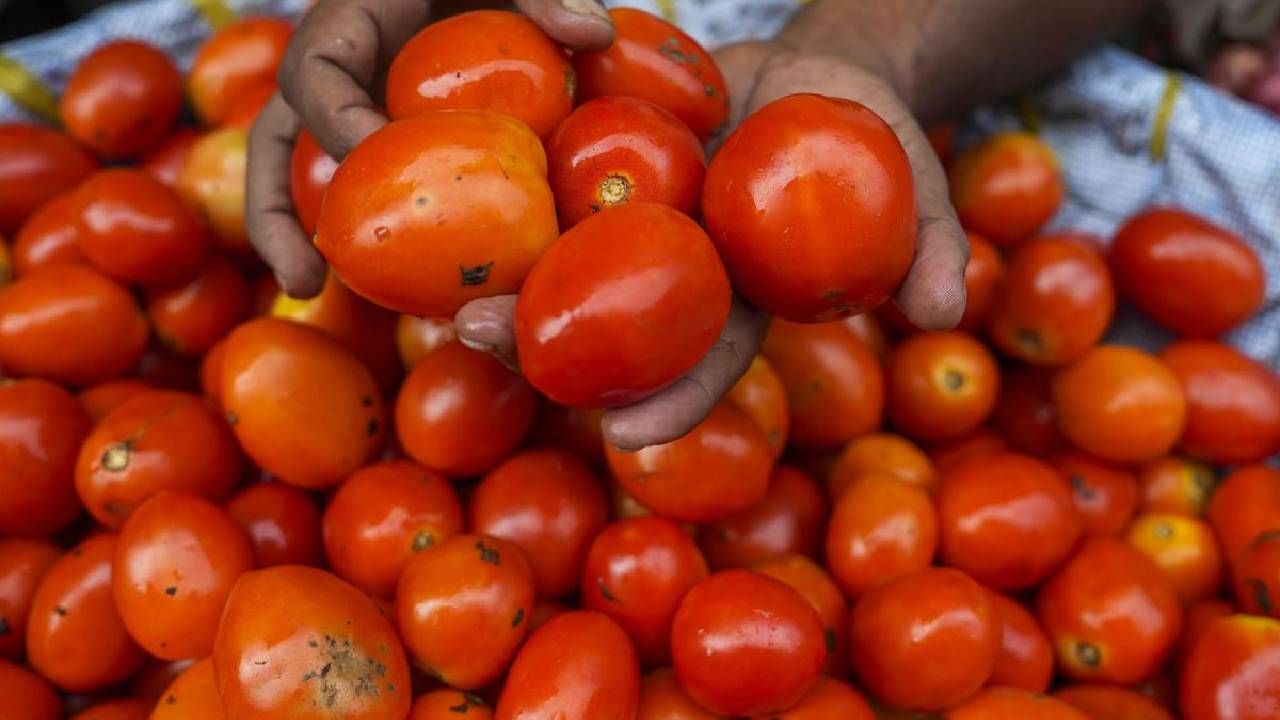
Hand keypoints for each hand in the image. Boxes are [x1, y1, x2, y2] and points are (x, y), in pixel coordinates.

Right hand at [245, 0, 613, 296]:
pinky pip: (365, 191)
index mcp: (351, 22)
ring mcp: (352, 110)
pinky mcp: (379, 141)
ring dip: (297, 237)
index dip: (334, 118)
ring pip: (298, 176)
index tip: (374, 155)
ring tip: (307, 293)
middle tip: (302, 276)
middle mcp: (337, 74)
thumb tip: (594, 36)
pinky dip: (371, 238)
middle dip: (276, 212)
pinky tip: (399, 292)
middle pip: (275, 142)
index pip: (317, 71)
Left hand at [457, 42, 968, 451]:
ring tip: (439, 292)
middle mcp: (676, 274)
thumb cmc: (874, 133)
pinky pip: (549, 180)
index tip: (626, 435)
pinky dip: (500, 193)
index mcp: (741, 297)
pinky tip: (440, 194)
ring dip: (498, 281)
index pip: (705, 358)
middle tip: (479, 345)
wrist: (817, 69)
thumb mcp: (916, 178)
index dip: (672, 399)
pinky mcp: (605, 163)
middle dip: (542, 345)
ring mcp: (635, 221)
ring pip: (559, 265)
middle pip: (606, 324)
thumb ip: (930, 240)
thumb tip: (943, 307)